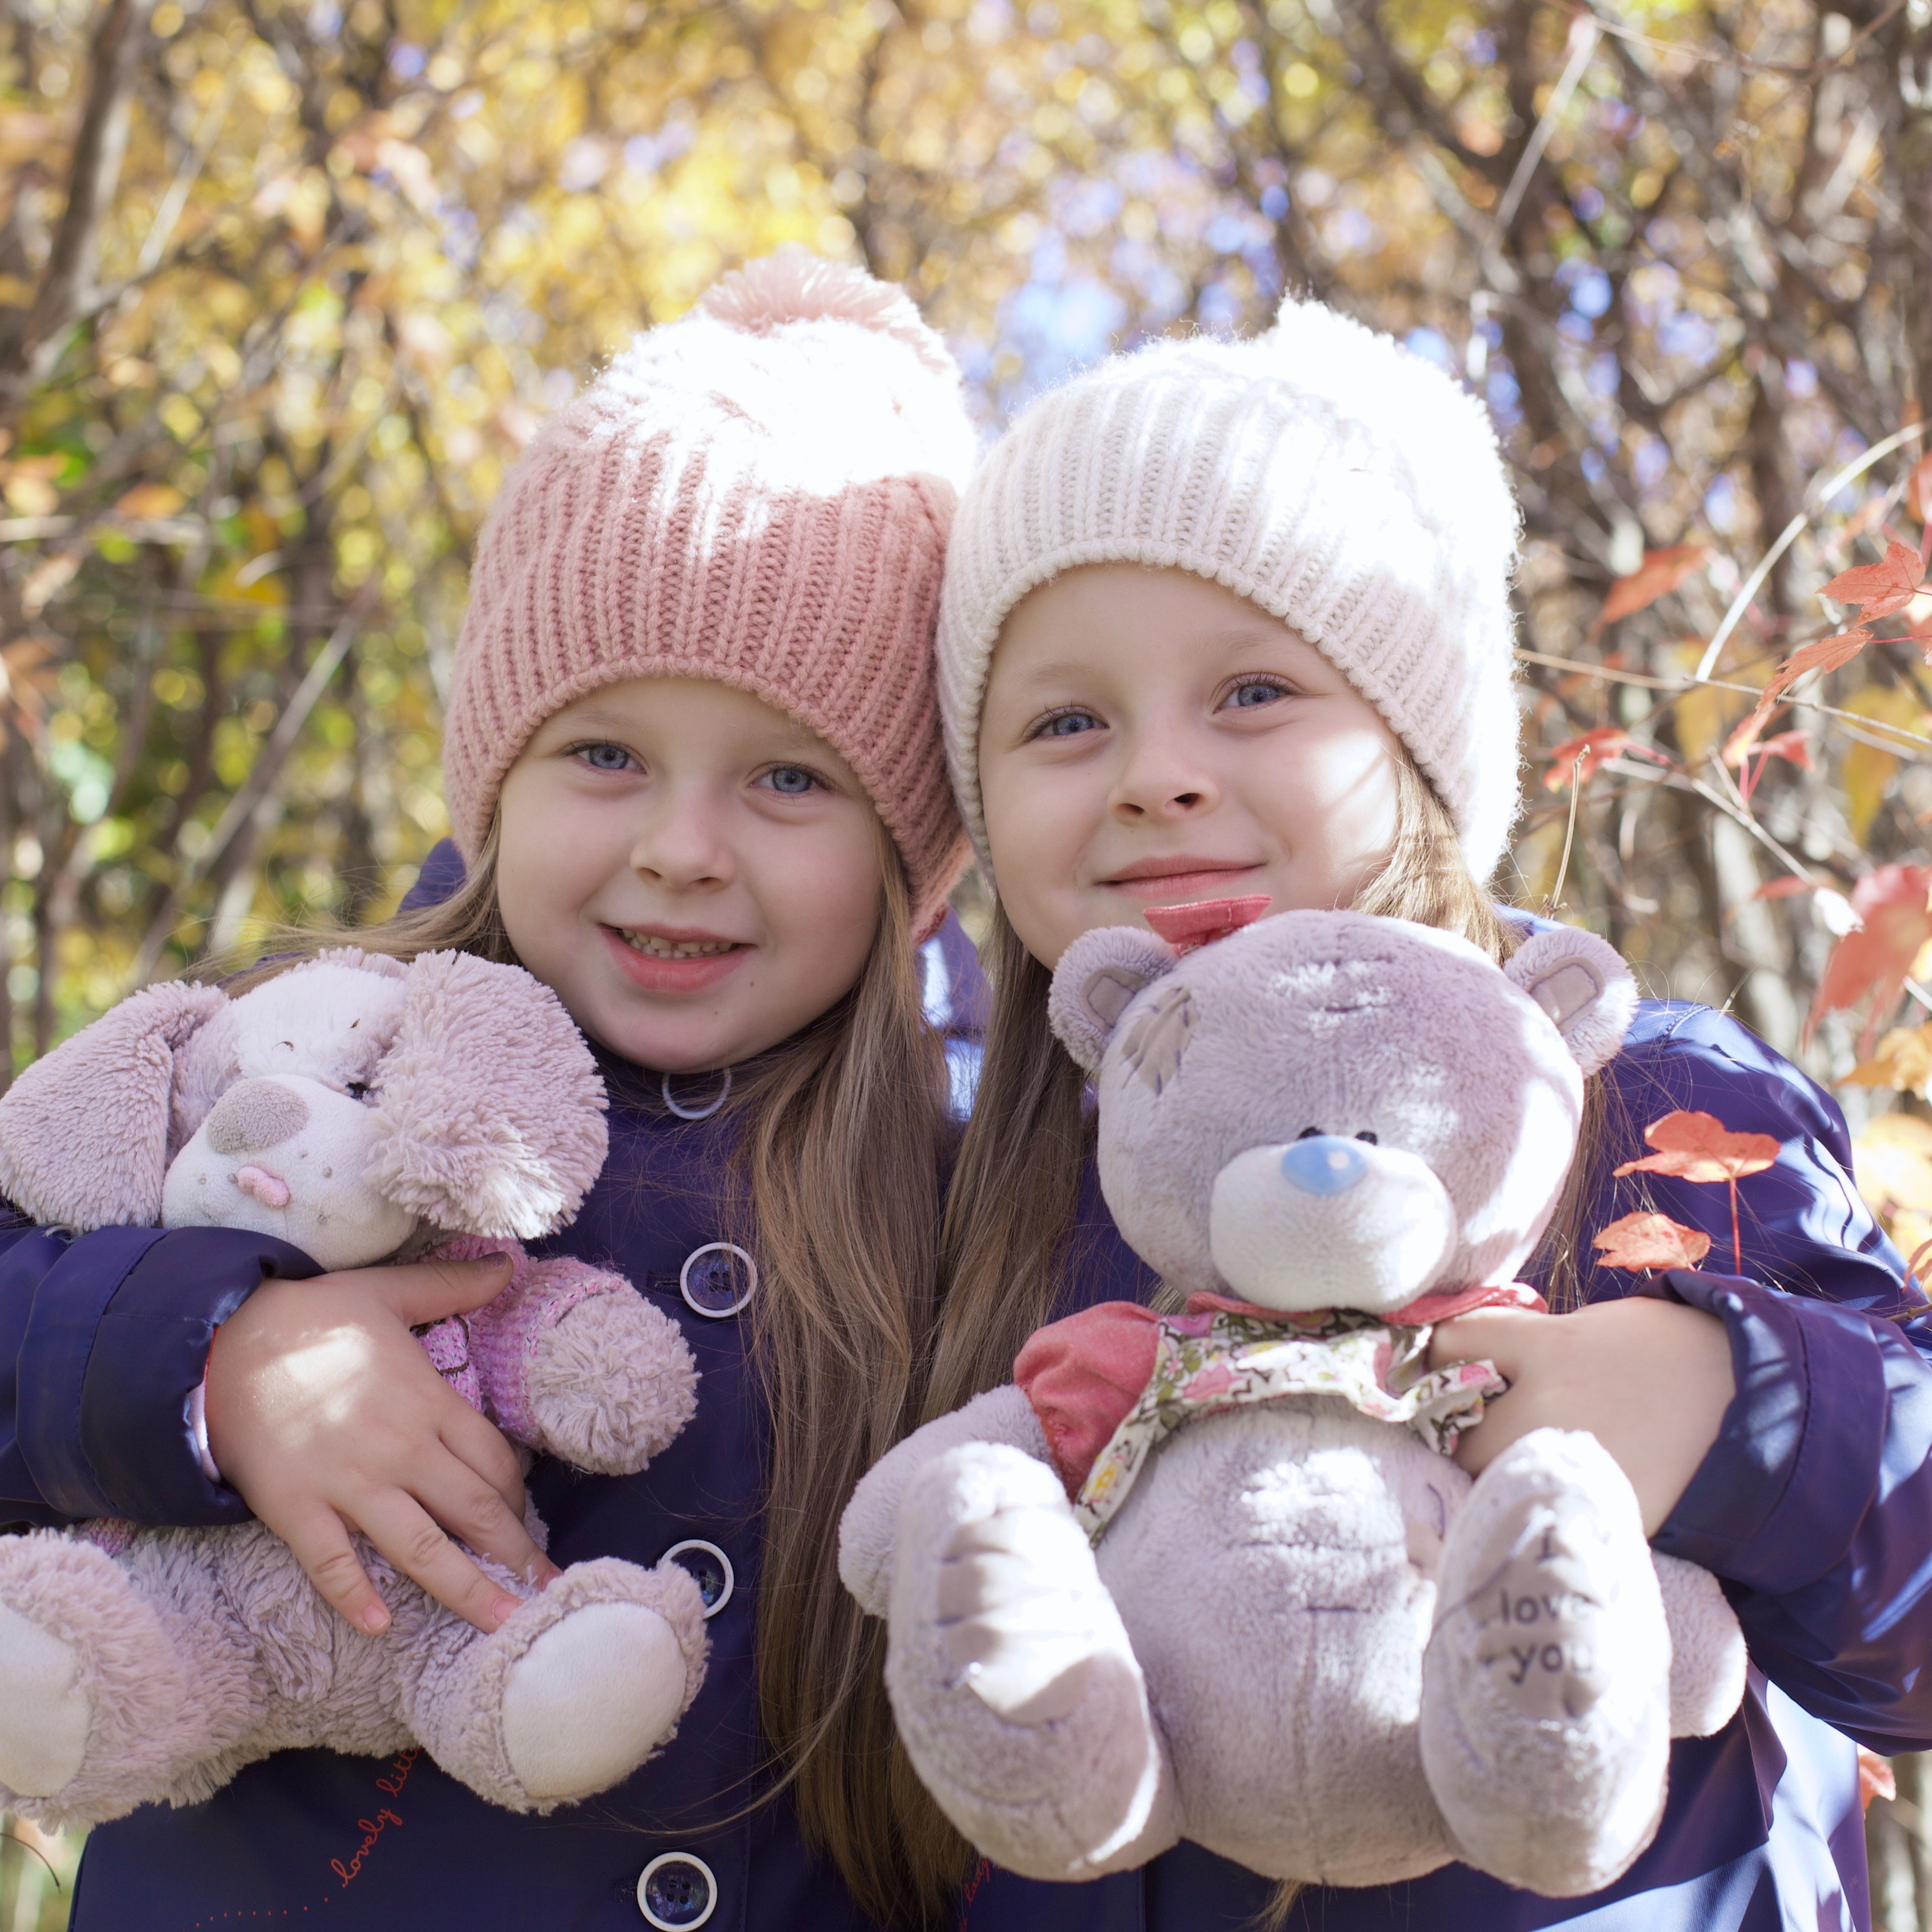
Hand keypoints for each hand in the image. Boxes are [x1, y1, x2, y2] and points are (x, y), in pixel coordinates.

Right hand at [205, 1253, 562, 1635]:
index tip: (528, 1521)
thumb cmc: (312, 1315)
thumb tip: (509, 1262)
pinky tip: (379, 1627)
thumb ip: (451, 1285)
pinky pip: (331, 1561)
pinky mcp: (297, 1506)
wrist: (224, 1338)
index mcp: (428, 1402)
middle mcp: (400, 1448)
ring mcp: (349, 1482)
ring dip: (464, 1589)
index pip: (493, 1461)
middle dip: (514, 1553)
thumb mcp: (389, 1290)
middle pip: (472, 1510)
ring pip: (418, 1547)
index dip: (517, 1495)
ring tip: (502, 1624)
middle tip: (550, 1590)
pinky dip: (353, 1596)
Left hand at [1429, 1297, 1734, 1534]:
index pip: (1452, 1343)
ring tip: (1522, 1465)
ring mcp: (1572, 1469)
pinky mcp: (1599, 1517)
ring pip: (1492, 1485)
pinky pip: (1543, 1515)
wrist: (1771, 1413)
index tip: (1443, 1364)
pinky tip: (1559, 1495)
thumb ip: (1536, 1342)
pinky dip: (1541, 1509)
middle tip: (1480, 1430)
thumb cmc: (1680, 1357)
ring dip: (1495, 1477)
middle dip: (1461, 1435)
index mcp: (1551, 1349)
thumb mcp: (1601, 1328)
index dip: (1440, 1353)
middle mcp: (1549, 1410)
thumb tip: (1481, 1359)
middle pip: (1455, 1435)